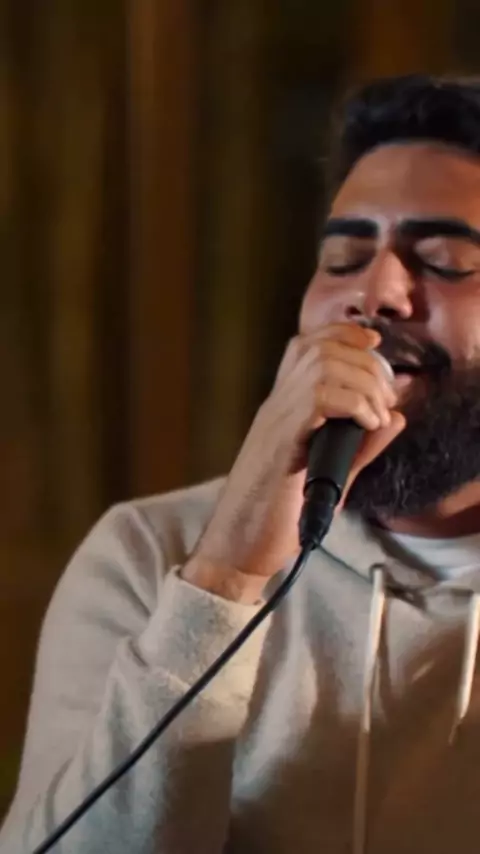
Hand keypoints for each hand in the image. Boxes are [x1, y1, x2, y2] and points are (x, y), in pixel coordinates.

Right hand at [183, 323, 405, 601]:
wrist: (236, 547)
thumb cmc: (276, 516)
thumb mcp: (329, 477)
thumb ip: (361, 447)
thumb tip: (395, 418)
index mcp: (282, 409)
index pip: (307, 345)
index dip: (344, 333)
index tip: (373, 342)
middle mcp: (275, 406)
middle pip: (320, 346)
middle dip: (365, 361)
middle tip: (385, 395)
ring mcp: (275, 421)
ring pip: (323, 365)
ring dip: (363, 381)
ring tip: (377, 411)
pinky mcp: (282, 442)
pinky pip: (319, 398)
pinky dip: (354, 403)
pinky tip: (367, 422)